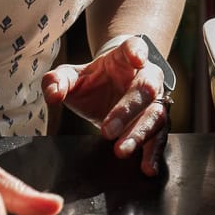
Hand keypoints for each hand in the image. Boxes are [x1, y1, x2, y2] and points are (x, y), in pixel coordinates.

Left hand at [42, 36, 169, 176]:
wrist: (108, 88)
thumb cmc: (91, 79)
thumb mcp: (69, 76)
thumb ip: (56, 81)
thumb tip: (53, 95)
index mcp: (125, 58)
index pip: (135, 47)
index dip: (137, 51)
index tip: (136, 59)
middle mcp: (146, 77)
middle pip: (145, 89)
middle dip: (126, 110)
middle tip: (107, 130)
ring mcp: (154, 101)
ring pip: (156, 115)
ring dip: (139, 134)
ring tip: (121, 151)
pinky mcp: (156, 123)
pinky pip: (160, 137)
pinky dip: (154, 153)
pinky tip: (147, 167)